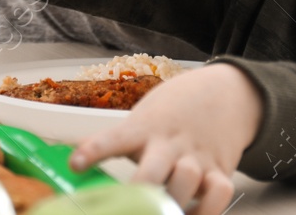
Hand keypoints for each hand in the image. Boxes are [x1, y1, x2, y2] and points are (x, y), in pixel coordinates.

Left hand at [70, 64, 263, 214]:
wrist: (223, 92)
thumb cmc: (173, 111)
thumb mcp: (142, 119)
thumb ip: (116, 141)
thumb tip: (72, 153)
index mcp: (143, 128)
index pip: (114, 138)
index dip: (94, 151)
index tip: (75, 164)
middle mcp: (169, 143)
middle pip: (152, 170)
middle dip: (140, 193)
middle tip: (128, 208)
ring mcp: (197, 156)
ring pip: (185, 181)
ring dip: (172, 203)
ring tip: (161, 213)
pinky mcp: (221, 170)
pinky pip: (218, 195)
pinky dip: (207, 212)